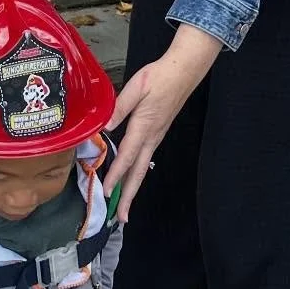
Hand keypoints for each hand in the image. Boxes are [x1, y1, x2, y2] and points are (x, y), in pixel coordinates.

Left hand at [106, 24, 220, 219]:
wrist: (184, 70)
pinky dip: (137, 171)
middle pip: (139, 172)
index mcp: (144, 126)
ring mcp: (156, 136)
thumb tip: (105, 127)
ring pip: (142, 167)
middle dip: (129, 195)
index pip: (127, 157)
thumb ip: (120, 107)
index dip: (115, 176)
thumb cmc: (159, 76)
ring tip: (124, 204)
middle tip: (121, 218)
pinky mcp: (158, 132)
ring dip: (132, 187)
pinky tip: (131, 175)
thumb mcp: (137, 87)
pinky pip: (145, 157)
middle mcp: (152, 137)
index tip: (106, 192)